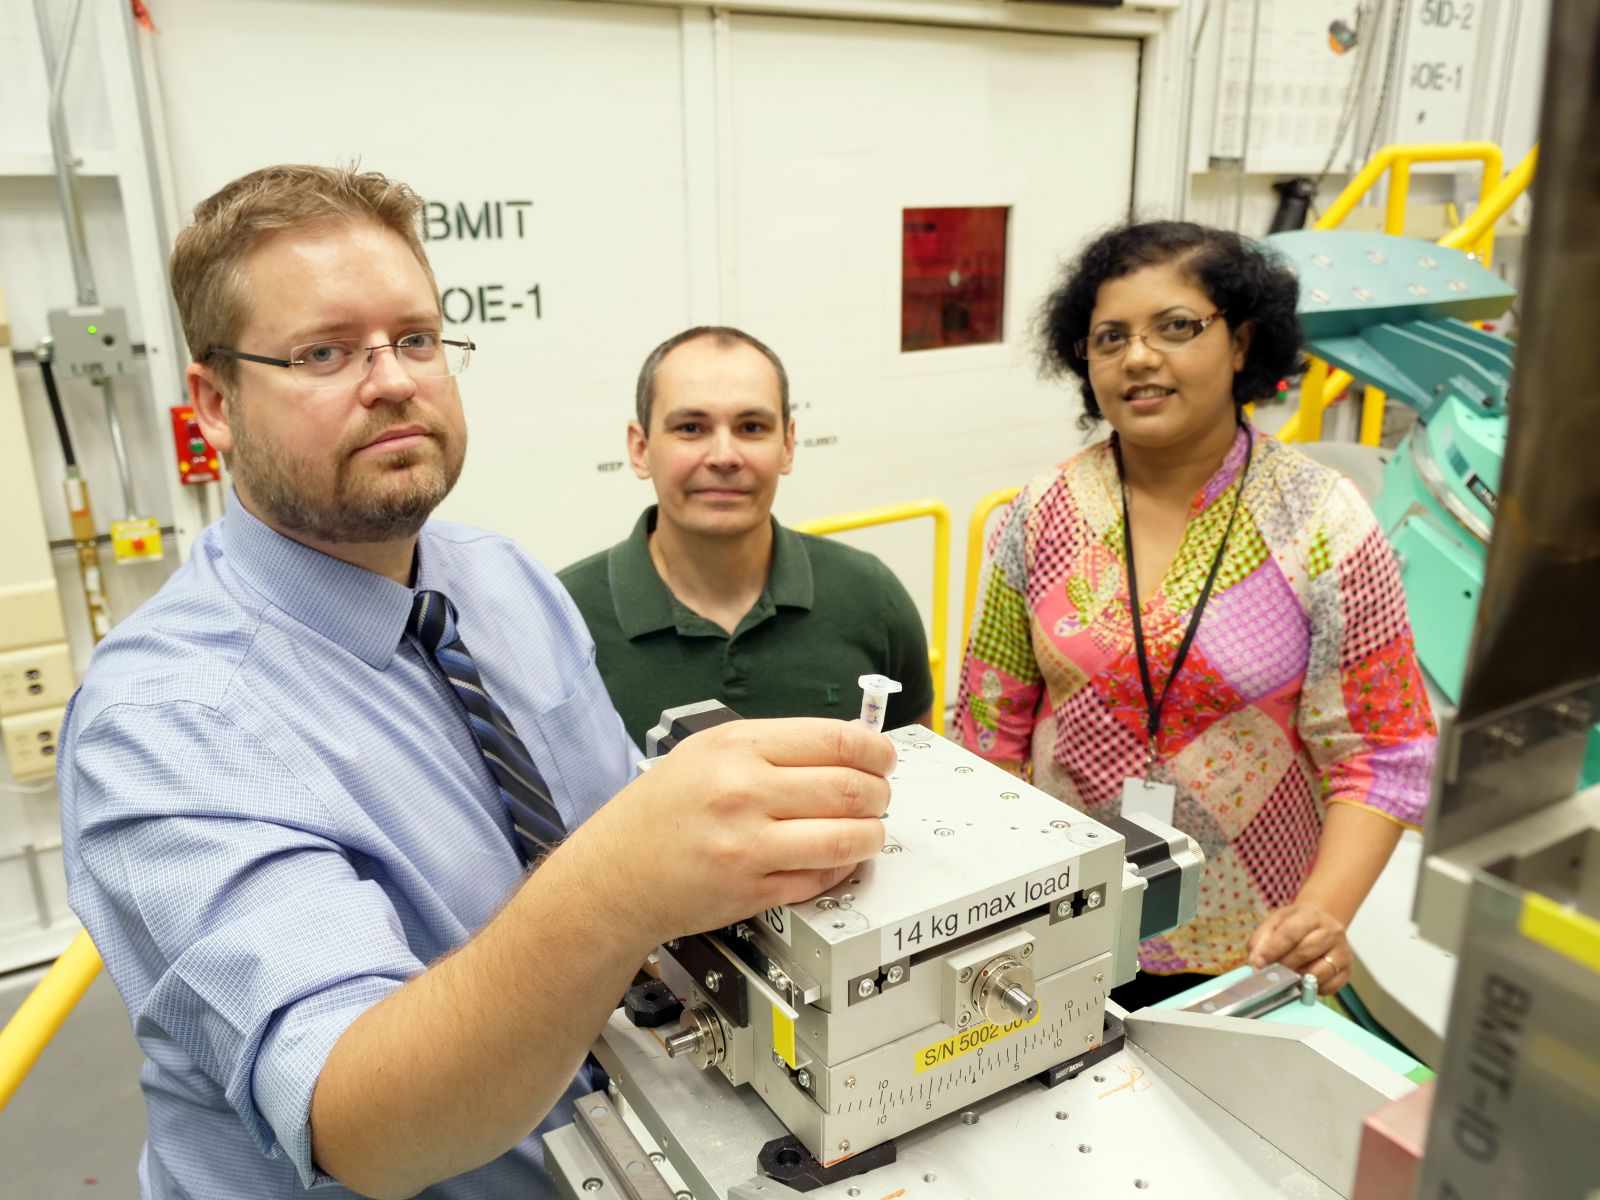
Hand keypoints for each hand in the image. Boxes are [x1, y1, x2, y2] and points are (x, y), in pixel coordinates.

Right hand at [582, 718, 894, 947]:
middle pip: (850, 789)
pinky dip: (840, 869)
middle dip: (880, 795)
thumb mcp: (709, 751)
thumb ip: (776, 746)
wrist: (613, 873)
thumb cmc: (662, 809)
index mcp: (738, 747)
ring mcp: (748, 846)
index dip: (876, 751)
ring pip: (846, 839)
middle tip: (879, 797)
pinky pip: (821, 878)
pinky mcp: (752, 890)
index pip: (837, 741)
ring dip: (871, 836)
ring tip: (868, 832)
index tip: (884, 758)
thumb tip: (849, 746)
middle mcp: (743, 792)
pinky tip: (834, 858)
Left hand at [1247, 902, 1350, 995]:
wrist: (1323, 923)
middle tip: (1272, 974)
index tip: (1259, 962)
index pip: (1291, 933)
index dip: (1273, 950)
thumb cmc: (1296, 925)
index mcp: (1311, 915)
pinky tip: (1304, 984)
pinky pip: (1330, 986)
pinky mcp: (1347, 970)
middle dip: (1284, 966)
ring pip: (1319, 971)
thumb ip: (1262, 940)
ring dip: (1299, 980)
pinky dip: (1314, 989)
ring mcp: (1342, 951)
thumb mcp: (1276, 923)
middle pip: (1305, 952)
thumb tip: (1256, 963)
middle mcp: (1332, 932)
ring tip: (1287, 980)